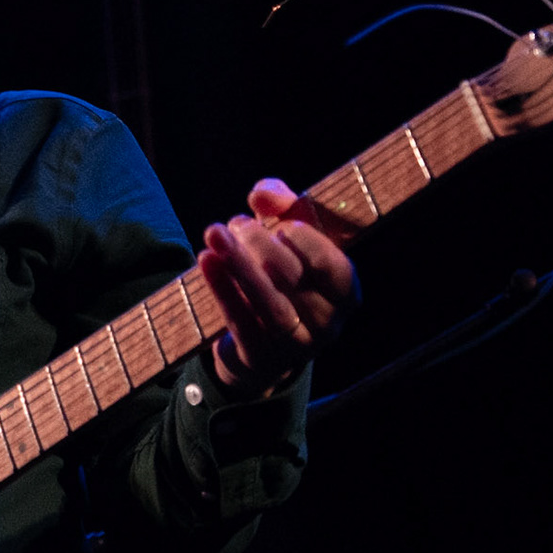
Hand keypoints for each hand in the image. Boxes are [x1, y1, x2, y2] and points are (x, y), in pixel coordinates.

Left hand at [197, 177, 359, 393]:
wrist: (257, 345)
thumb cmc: (281, 276)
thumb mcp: (288, 236)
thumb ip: (283, 204)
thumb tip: (262, 194)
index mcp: (346, 293)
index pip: (334, 267)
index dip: (306, 241)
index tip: (279, 224)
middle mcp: (327, 324)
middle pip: (295, 280)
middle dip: (262, 244)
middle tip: (235, 223)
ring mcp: (295, 346)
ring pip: (271, 304)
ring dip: (240, 265)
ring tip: (215, 234)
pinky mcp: (260, 358)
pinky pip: (241, 321)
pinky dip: (222, 289)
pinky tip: (206, 261)